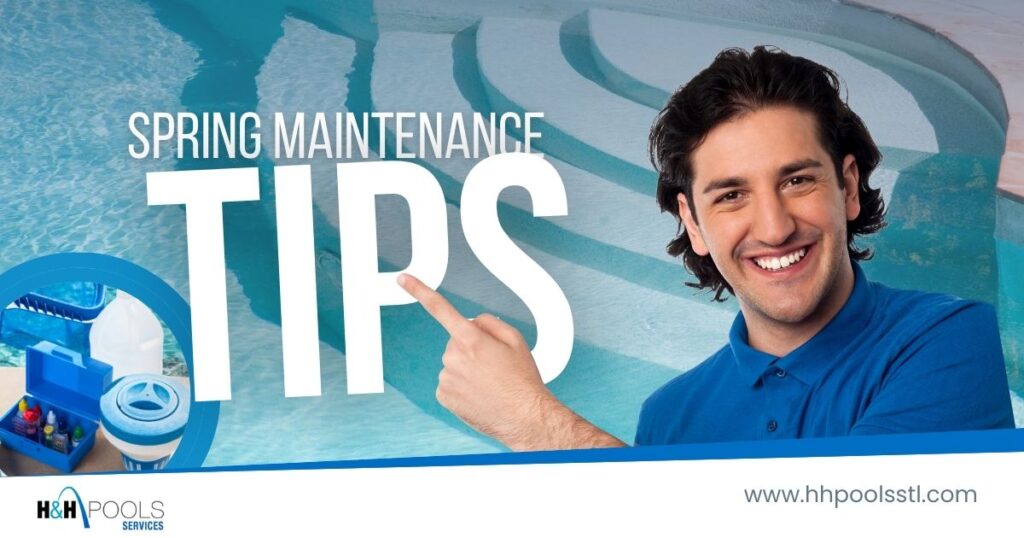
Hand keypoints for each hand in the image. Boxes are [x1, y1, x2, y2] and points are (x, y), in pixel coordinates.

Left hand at [398, 273, 626, 449]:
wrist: (525, 417)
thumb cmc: (522, 378)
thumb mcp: (516, 339)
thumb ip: (490, 322)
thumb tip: (471, 321)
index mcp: (471, 338)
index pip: (440, 308)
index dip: (419, 291)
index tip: (402, 279)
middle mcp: (454, 356)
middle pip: (456, 342)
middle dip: (471, 348)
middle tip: (494, 366)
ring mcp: (446, 377)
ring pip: (453, 364)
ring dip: (468, 369)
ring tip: (491, 384)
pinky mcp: (443, 396)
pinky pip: (449, 382)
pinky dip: (462, 386)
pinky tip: (479, 394)